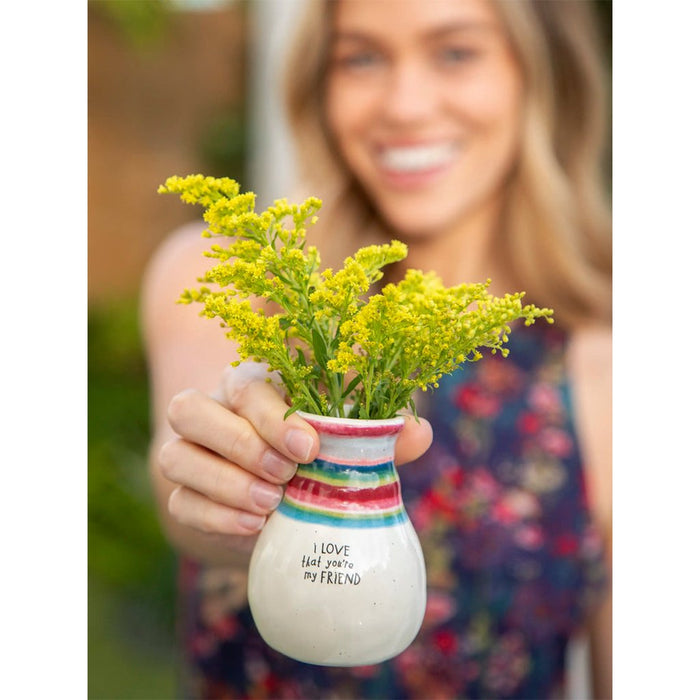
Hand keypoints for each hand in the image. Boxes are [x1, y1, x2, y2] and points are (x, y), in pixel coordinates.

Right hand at [158, 362, 432, 547]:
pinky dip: (214, 515)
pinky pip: (179, 502)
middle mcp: (211, 413)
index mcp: (250, 387)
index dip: (273, 414)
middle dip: (240, 443)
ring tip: (271, 505)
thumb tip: (419, 432)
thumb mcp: (347, 442)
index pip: (245, 385)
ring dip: (223, 482)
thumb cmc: (316, 458)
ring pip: (175, 456)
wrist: (275, 504)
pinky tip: (253, 528)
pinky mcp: (182, 497)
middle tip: (286, 477)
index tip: (310, 447)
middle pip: (191, 409)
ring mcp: (188, 455)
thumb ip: (378, 435)